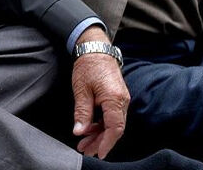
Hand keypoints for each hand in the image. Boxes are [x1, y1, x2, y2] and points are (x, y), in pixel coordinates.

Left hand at [70, 27, 129, 157]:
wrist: (96, 49)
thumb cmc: (88, 66)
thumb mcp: (81, 90)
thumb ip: (82, 112)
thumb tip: (80, 131)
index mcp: (114, 98)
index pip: (115, 128)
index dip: (107, 143)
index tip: (98, 153)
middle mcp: (122, 100)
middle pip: (115, 129)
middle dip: (100, 142)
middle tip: (85, 150)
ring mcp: (121, 99)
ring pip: (113, 124)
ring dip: (100, 135)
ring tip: (84, 142)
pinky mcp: (118, 98)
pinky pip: (112, 116)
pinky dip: (102, 125)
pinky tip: (90, 130)